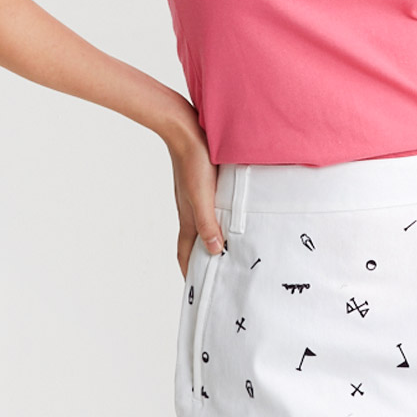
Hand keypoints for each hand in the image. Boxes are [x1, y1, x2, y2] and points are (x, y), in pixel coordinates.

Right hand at [166, 118, 225, 279]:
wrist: (185, 129)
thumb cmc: (193, 162)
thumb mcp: (202, 197)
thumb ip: (208, 224)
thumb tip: (215, 252)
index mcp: (188, 218)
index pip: (186, 253)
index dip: (189, 271)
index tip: (196, 287)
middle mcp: (190, 210)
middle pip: (194, 241)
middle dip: (202, 258)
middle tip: (217, 273)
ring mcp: (196, 197)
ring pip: (203, 224)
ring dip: (212, 238)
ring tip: (229, 249)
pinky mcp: (203, 184)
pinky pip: (210, 208)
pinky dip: (218, 219)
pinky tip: (230, 216)